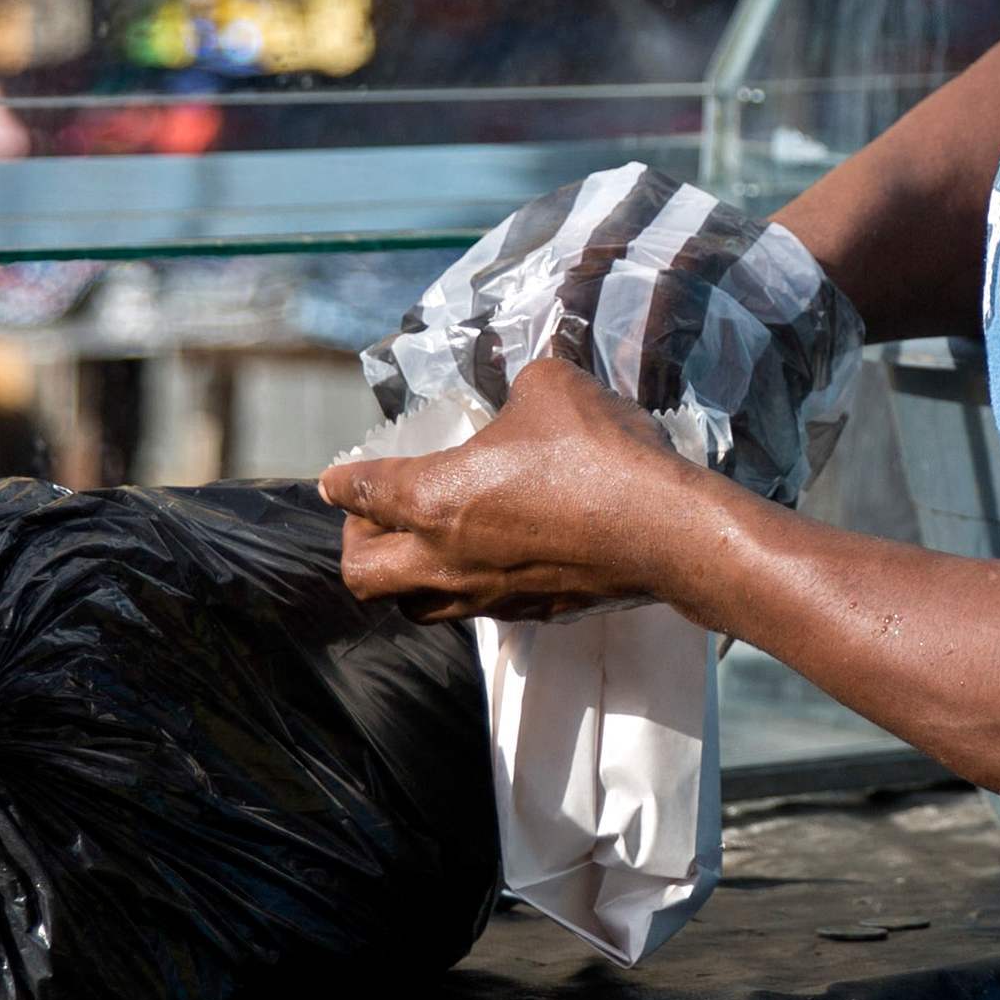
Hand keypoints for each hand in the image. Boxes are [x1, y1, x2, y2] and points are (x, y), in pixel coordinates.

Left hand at [321, 359, 706, 620]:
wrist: (665, 530)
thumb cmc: (599, 452)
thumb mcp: (547, 386)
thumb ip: (514, 389)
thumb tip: (517, 394)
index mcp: (431, 497)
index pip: (358, 493)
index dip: (340, 482)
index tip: (334, 479)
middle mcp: (444, 557)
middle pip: (362, 575)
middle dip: (357, 544)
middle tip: (377, 518)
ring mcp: (484, 593)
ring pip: (411, 605)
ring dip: (404, 576)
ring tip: (424, 544)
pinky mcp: (527, 613)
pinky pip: (469, 609)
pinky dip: (460, 587)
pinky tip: (488, 557)